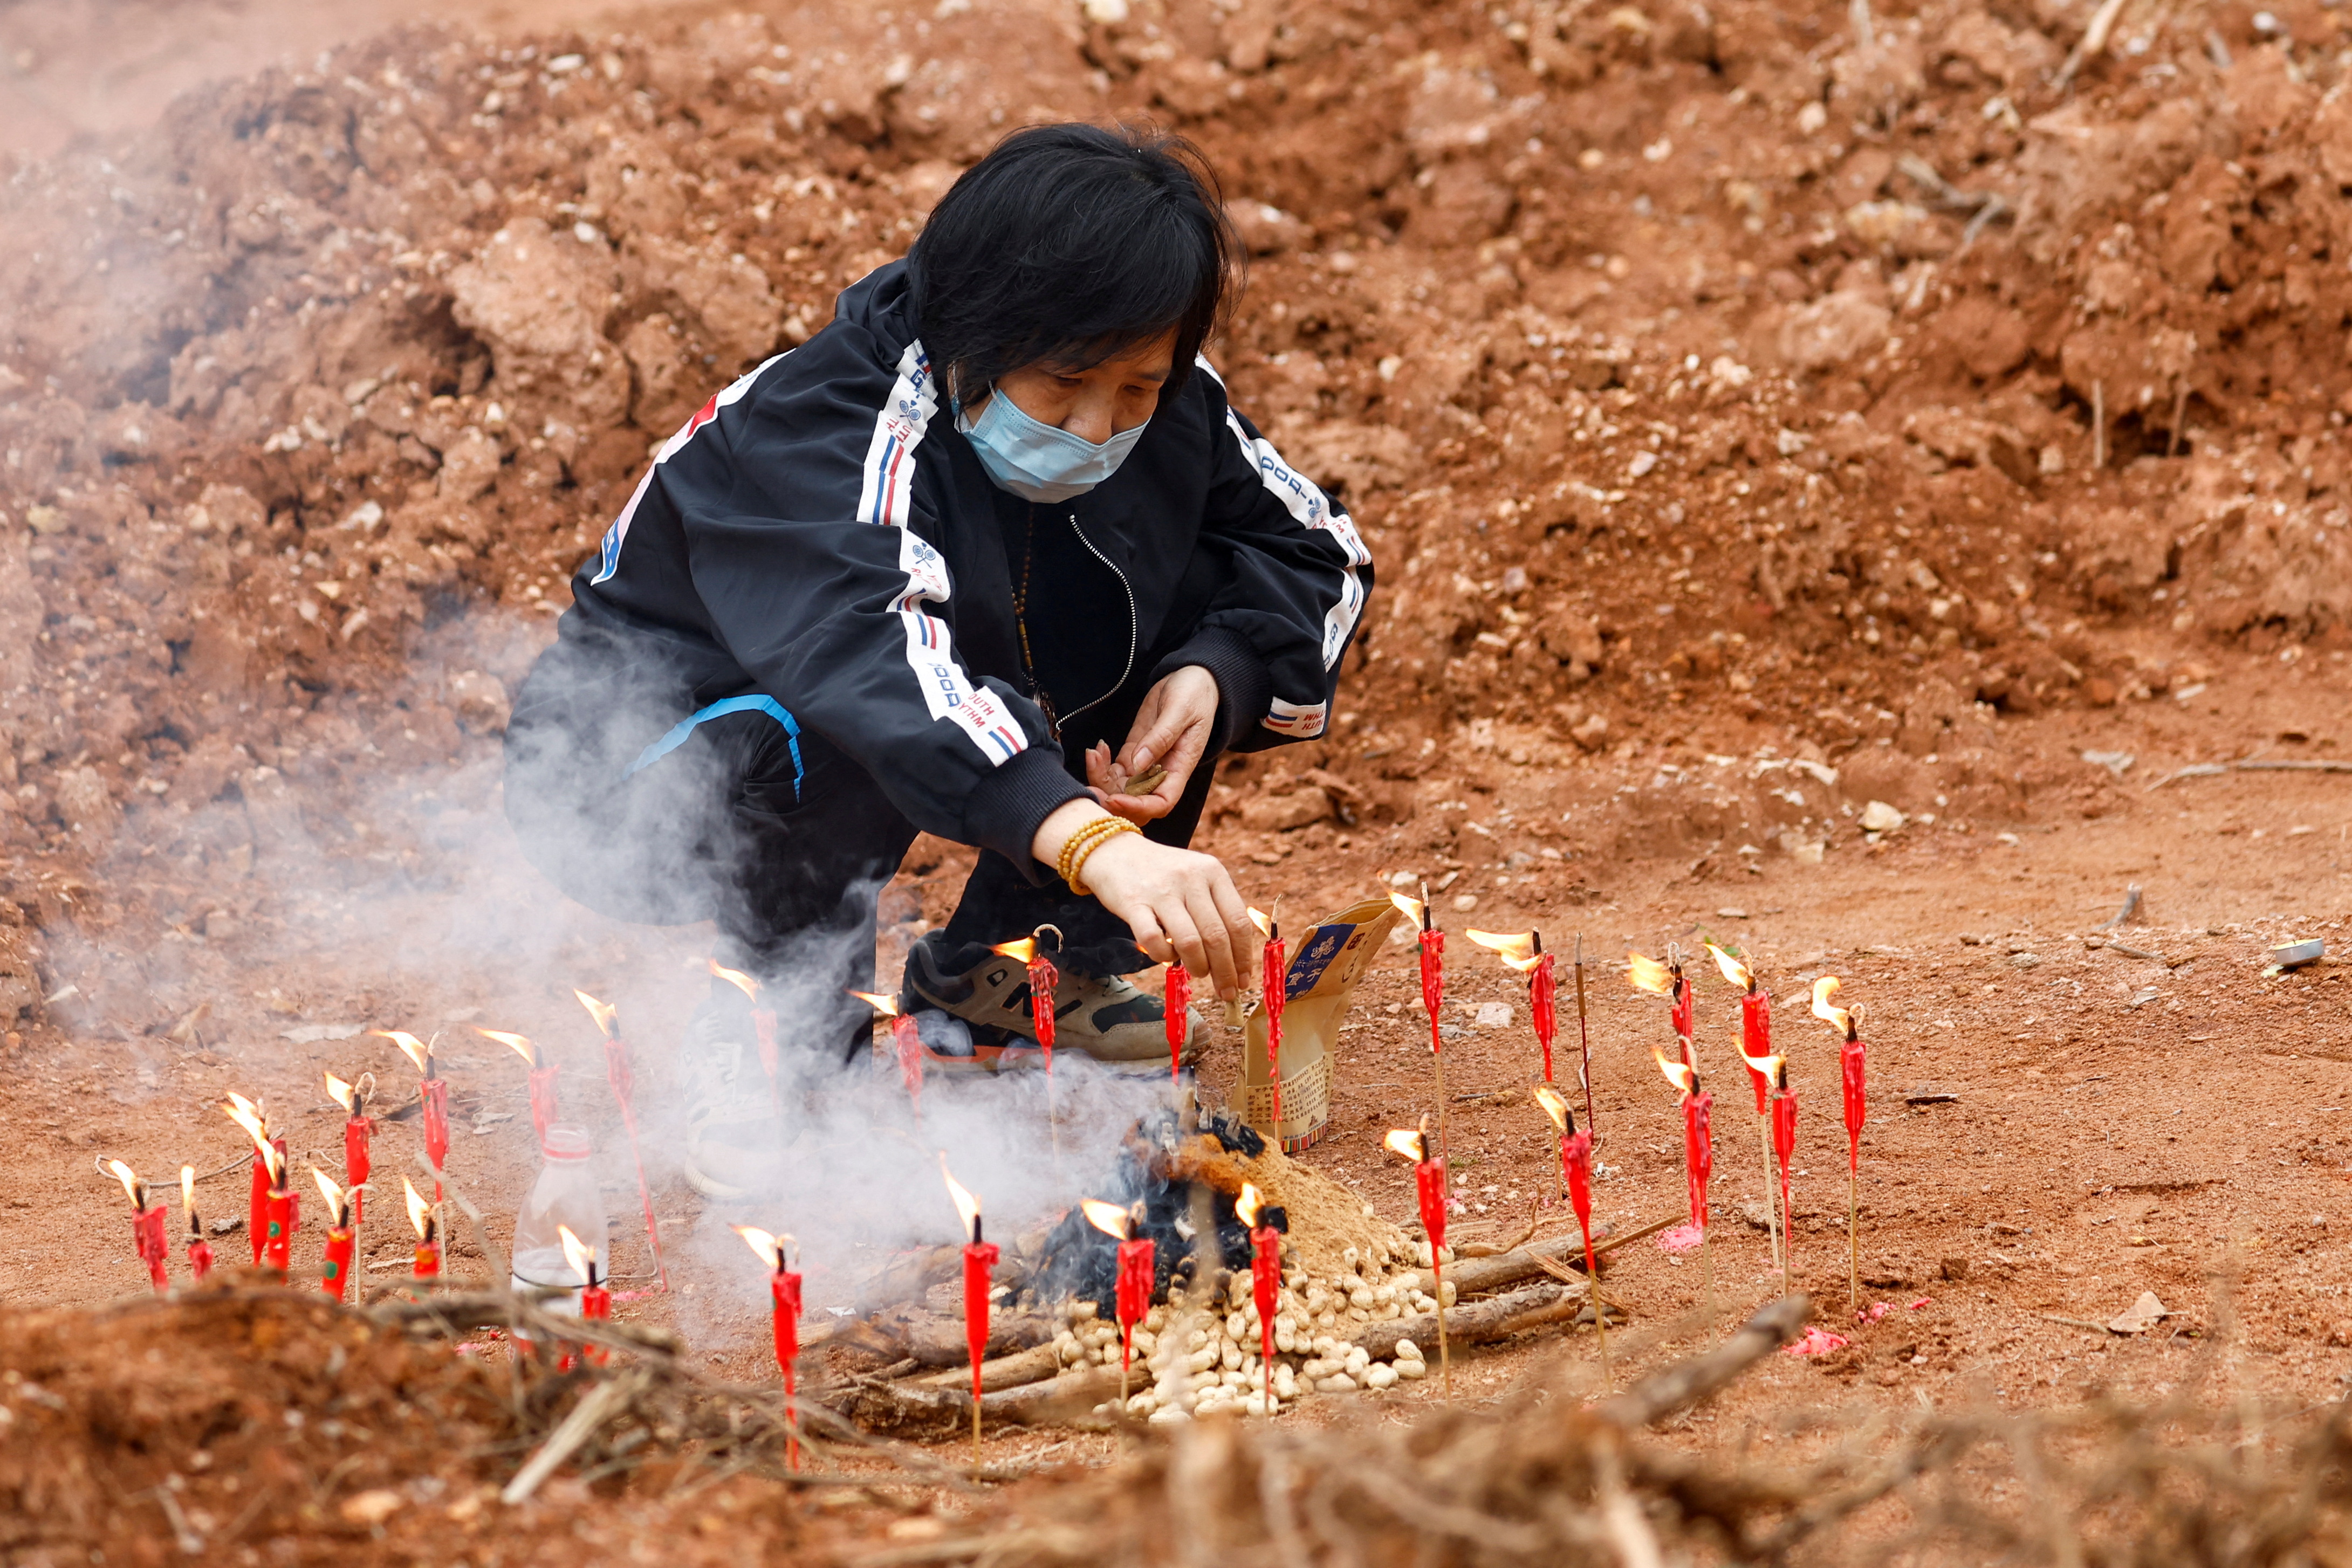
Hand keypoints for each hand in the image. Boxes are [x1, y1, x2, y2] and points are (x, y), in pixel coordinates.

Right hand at [1031, 800, 1256, 998]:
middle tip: (1226, 991)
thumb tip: (1236, 957)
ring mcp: (1161, 890)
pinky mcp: (1133, 903)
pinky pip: (1155, 941)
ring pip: (1190, 942)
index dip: (1243, 956)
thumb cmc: (1163, 873)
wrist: (1115, 851)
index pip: (1237, 921)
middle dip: (1225, 971)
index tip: (1243, 979)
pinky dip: (1165, 956)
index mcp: (1213, 871)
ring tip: (1198, 973)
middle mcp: (1190, 878)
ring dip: (1198, 967)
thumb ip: (1216, 907)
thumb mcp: (1197, 876)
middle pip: (1217, 936)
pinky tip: (1167, 954)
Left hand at [1084, 665, 1218, 823]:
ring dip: (1101, 779)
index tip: (1114, 798)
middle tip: (1090, 786)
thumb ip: (1161, 737)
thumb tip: (1138, 765)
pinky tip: (1098, 748)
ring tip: (1093, 755)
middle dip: (1111, 800)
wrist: (1192, 679)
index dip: (1137, 807)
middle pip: (1135, 802)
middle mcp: (1162, 773)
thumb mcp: (1180, 710)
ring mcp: (1145, 765)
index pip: (1160, 803)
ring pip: (1119, 788)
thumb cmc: (1194, 693)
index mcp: (1180, 767)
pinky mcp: (1134, 753)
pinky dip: (1101, 765)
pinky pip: (1113, 771)